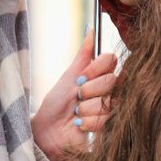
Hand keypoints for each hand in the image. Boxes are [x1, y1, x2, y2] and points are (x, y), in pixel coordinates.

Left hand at [32, 30, 116, 160]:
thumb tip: (91, 28)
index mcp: (101, 74)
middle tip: (76, 99)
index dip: (94, 70)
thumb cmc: (55, 105)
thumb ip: (83, 55)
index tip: (79, 79)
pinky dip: (88, 122)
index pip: (110, 60)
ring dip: (86, 109)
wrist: (47, 132)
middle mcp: (111, 90)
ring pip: (108, 101)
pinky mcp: (112, 127)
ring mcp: (113, 108)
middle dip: (88, 91)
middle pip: (111, 80)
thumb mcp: (68, 77)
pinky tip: (80, 125)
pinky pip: (106, 118)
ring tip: (76, 114)